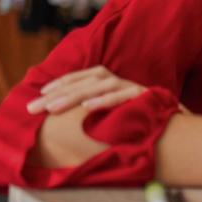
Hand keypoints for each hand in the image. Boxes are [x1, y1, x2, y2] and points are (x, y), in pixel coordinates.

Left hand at [26, 65, 152, 113]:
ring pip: (100, 85)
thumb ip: (89, 105)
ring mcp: (130, 87)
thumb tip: (59, 110)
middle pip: (84, 82)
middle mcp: (117, 81)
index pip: (80, 77)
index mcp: (107, 81)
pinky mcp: (142, 96)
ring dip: (75, 95)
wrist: (166, 123)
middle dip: (58, 93)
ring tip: (53, 108)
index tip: (40, 94)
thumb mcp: (108, 110)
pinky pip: (122, 96)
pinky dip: (105, 100)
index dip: (59, 84)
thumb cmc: (133, 117)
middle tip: (34, 107)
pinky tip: (87, 107)